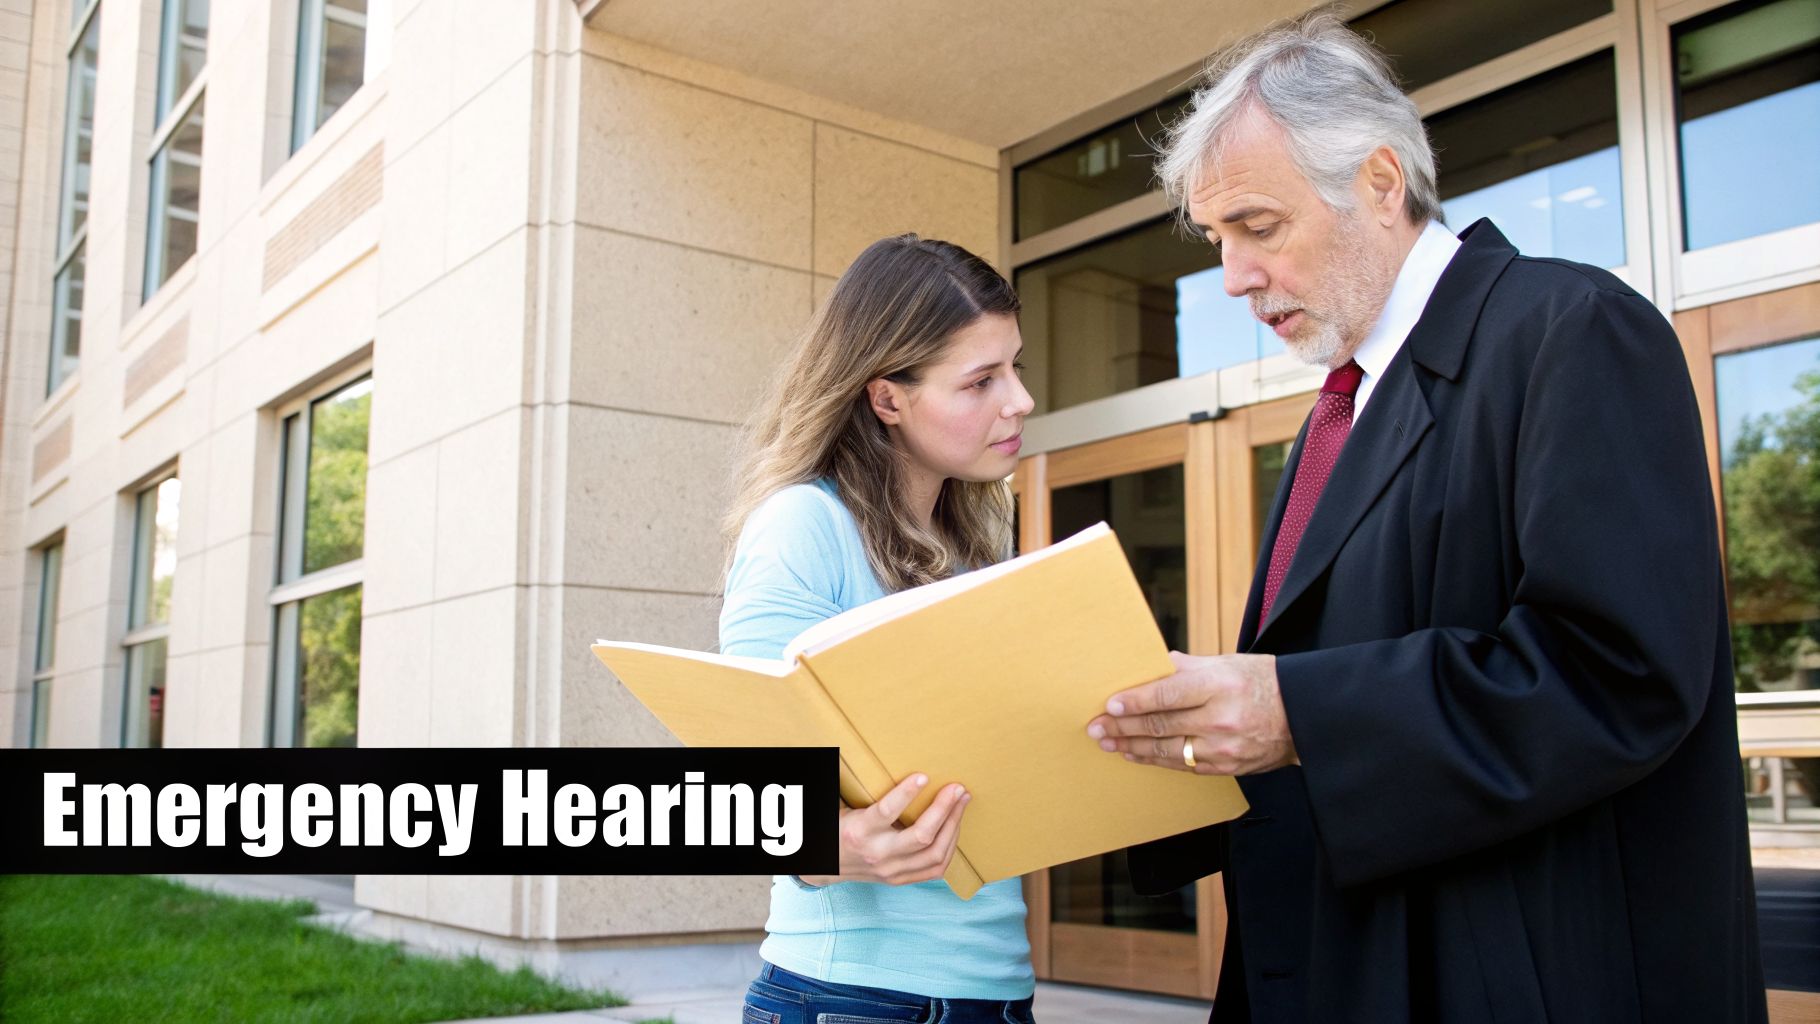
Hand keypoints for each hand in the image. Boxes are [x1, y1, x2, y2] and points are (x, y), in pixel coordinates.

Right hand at [796, 773, 968, 886]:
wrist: (827, 865)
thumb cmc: (838, 827)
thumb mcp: (844, 806)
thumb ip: (860, 788)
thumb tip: (876, 757)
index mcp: (859, 831)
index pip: (887, 812)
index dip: (906, 794)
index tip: (923, 776)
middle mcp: (877, 854)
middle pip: (921, 837)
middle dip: (944, 810)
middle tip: (957, 788)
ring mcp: (891, 871)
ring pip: (934, 854)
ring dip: (953, 826)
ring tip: (961, 803)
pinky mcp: (901, 879)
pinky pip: (936, 869)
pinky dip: (950, 847)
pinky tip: (955, 827)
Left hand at [1086, 651, 1297, 775]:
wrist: (1303, 715)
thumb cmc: (1261, 680)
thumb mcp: (1226, 662)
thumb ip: (1185, 667)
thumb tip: (1148, 666)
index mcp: (1219, 685)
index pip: (1167, 694)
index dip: (1135, 701)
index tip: (1109, 704)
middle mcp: (1220, 718)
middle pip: (1161, 725)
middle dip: (1122, 727)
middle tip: (1095, 727)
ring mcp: (1223, 747)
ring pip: (1167, 750)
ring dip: (1132, 747)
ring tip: (1108, 743)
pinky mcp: (1225, 767)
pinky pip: (1182, 766)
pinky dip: (1156, 760)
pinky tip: (1136, 755)